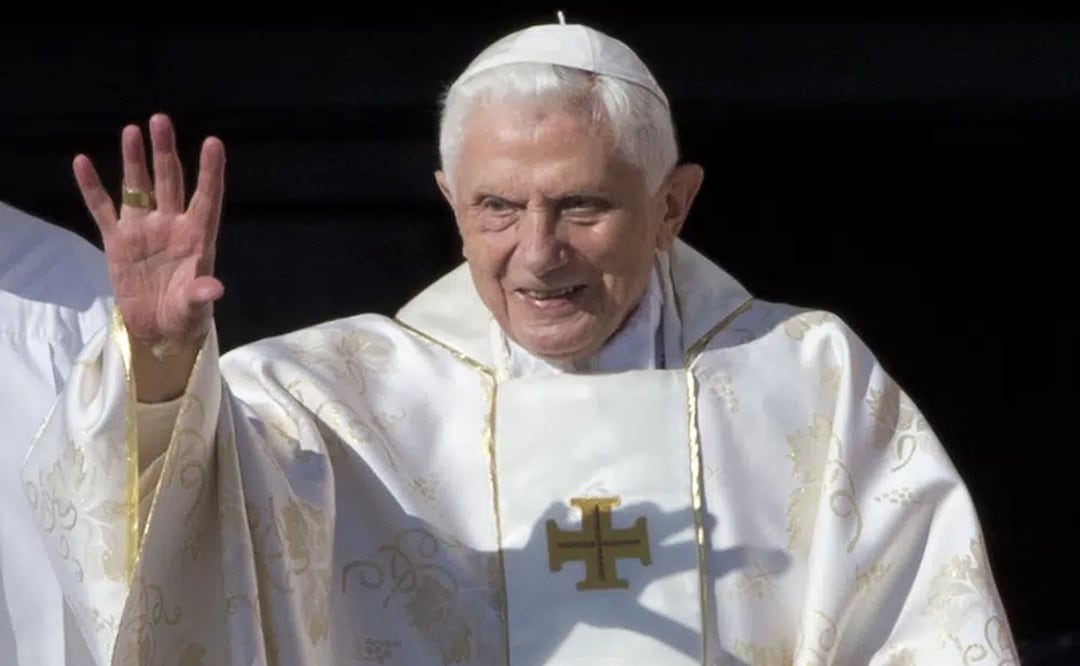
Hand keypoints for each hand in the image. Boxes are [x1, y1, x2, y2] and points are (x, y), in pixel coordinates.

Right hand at [74, 113, 225, 356]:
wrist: (159, 331)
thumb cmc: (187, 316)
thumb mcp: (196, 308)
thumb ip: (201, 294)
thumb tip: (214, 288)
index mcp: (197, 237)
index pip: (206, 198)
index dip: (210, 172)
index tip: (214, 143)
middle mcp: (171, 226)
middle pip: (169, 182)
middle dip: (165, 152)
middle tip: (160, 120)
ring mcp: (143, 231)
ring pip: (138, 188)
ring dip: (134, 160)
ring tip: (132, 130)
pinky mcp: (117, 241)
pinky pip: (102, 209)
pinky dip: (92, 188)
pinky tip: (82, 162)